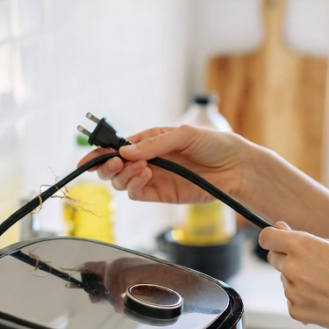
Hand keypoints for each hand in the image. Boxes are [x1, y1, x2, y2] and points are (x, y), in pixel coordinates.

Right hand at [77, 125, 246, 205]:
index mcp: (150, 141)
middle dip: (106, 166)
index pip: (118, 147)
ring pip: (122, 182)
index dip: (101, 152)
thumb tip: (126, 151)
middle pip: (113, 168)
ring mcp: (154, 178)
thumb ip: (154, 143)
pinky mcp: (162, 194)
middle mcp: (148, 160)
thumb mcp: (184, 134)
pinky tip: (146, 175)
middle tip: (112, 163)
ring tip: (140, 168)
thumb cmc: (216, 144)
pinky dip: (134, 186)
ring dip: (123, 175)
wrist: (237, 168)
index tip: (91, 156)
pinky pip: (137, 193)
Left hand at [258, 221, 328, 328]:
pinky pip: (293, 301)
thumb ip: (305, 238)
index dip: (273, 237)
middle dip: (288, 259)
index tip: (278, 241)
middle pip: (274, 258)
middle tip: (316, 266)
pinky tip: (327, 300)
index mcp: (302, 245)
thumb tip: (281, 229)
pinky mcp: (296, 312)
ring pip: (286, 281)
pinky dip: (305, 301)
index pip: (267, 237)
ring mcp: (292, 292)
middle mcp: (292, 267)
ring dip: (299, 281)